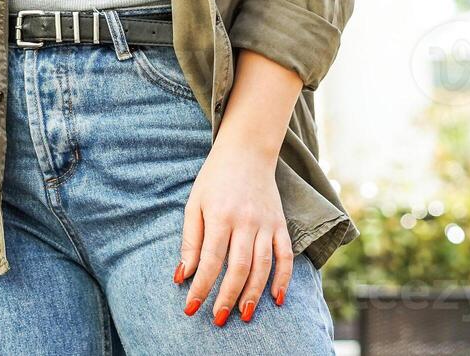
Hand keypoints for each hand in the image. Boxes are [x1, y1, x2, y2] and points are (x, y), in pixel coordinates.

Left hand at [176, 145, 293, 327]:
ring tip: (244, 315)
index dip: (201, 287)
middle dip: (227, 297)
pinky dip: (284, 278)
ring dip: (254, 294)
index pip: (210, 260)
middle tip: (218, 319)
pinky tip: (277, 298)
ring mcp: (266, 224)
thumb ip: (190, 240)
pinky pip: (286, 256)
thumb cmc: (214, 178)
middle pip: (239, 268)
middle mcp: (245, 222)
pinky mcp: (280, 224)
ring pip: (263, 266)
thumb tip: (183, 274)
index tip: (191, 307)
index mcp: (220, 216)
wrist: (247, 151)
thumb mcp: (194, 203)